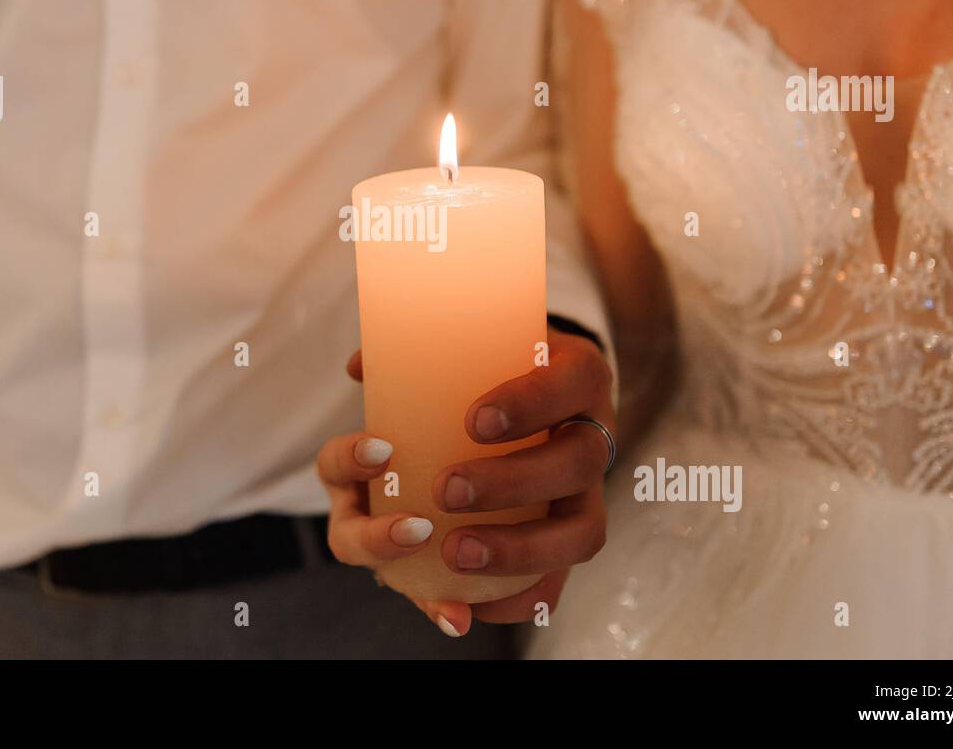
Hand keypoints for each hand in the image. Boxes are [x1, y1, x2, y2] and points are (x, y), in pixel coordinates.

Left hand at [316, 328, 612, 636]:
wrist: (538, 399)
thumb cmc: (495, 367)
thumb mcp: (475, 344)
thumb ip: (421, 352)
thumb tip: (360, 366)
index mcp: (577, 376)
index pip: (573, 380)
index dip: (531, 403)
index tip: (473, 421)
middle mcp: (592, 434)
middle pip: (577, 464)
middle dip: (513, 484)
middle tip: (447, 490)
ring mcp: (587, 492)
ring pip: (579, 534)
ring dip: (517, 551)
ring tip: (454, 554)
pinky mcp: (568, 538)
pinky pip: (559, 581)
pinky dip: (515, 599)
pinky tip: (468, 609)